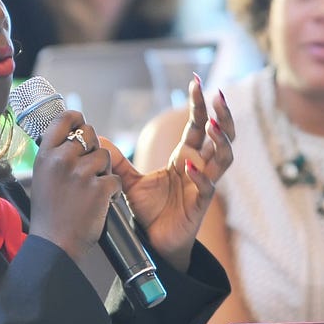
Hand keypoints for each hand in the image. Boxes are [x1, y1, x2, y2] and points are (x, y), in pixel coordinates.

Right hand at [27, 109, 119, 261]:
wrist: (55, 245)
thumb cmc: (49, 215)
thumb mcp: (42, 178)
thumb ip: (55, 156)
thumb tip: (72, 137)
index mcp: (45, 156)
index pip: (64, 120)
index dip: (77, 119)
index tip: (81, 123)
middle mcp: (62, 160)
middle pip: (90, 134)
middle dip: (93, 149)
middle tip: (88, 169)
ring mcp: (81, 174)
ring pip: (105, 156)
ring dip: (104, 172)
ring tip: (92, 190)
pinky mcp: (99, 189)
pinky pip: (115, 179)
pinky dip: (112, 192)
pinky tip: (101, 202)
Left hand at [102, 75, 233, 270]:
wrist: (153, 242)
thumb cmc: (148, 211)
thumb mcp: (129, 182)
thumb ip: (117, 161)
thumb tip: (99, 140)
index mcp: (185, 157)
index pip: (197, 125)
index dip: (199, 104)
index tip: (197, 81)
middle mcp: (199, 167)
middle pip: (220, 135)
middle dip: (222, 114)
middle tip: (218, 94)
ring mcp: (203, 185)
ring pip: (224, 158)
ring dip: (221, 139)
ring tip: (212, 124)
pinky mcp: (200, 205)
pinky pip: (207, 186)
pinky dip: (200, 175)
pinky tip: (190, 165)